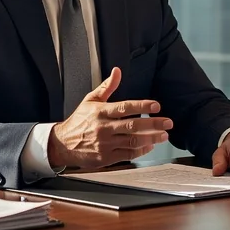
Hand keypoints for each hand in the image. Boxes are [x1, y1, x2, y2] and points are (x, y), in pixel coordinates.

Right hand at [48, 67, 173, 169]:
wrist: (62, 144)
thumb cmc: (79, 121)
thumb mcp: (90, 100)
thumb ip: (107, 87)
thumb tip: (117, 71)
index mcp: (101, 112)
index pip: (125, 107)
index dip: (142, 106)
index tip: (156, 106)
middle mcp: (104, 128)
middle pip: (133, 126)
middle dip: (153, 124)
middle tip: (168, 122)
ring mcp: (105, 144)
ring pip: (132, 141)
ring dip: (151, 138)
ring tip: (163, 135)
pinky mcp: (106, 157)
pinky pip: (128, 154)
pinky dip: (141, 151)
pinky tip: (150, 146)